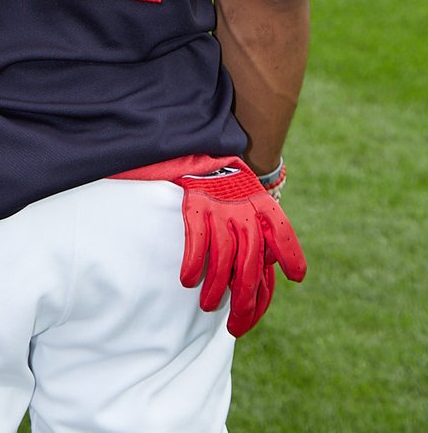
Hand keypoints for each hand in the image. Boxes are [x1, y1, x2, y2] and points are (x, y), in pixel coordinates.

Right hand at [173, 158, 306, 336]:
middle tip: (235, 327)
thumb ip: (276, 241)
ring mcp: (221, 211)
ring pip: (223, 259)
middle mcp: (246, 214)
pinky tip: (188, 280)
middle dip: (243, 303)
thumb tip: (293, 277)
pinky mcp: (197, 206)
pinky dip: (193, 262)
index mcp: (267, 214)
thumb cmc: (239, 194)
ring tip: (209, 306)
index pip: (280, 250)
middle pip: (248, 268)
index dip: (272, 286)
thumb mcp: (263, 211)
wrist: (211, 156)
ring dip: (216, 288)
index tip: (256, 314)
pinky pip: (197, 239)